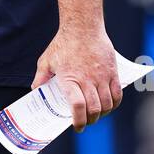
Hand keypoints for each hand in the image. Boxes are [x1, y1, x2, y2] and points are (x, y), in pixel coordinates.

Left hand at [32, 0, 121, 130]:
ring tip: (96, 114)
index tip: (77, 127)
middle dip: (90, 121)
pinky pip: (118, 94)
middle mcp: (88, 80)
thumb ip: (40, 77)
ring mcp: (102, 76)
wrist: (83, 26)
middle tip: (85, 122)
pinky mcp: (113, 72)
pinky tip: (109, 105)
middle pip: (94, 109)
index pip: (78, 106)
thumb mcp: (46, 60)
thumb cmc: (63, 43)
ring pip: (107, 104)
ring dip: (102, 114)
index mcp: (70, 79)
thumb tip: (35, 90)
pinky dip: (114, 104)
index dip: (79, 121)